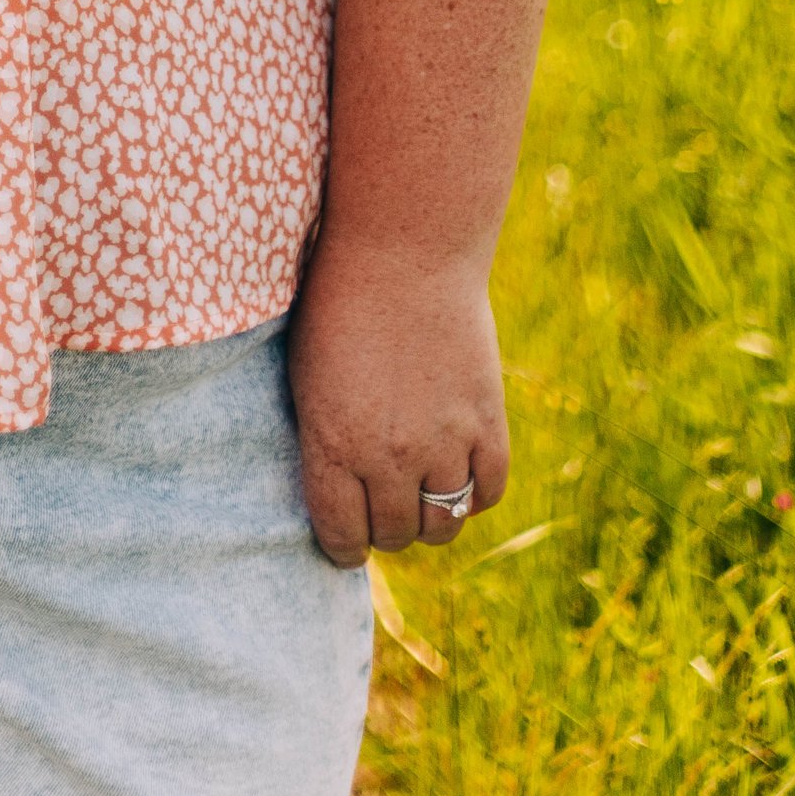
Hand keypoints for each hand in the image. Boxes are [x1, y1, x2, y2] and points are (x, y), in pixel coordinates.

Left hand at [288, 233, 508, 567]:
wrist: (405, 249)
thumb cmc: (338, 302)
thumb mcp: (307, 375)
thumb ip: (321, 441)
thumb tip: (333, 493)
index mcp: (333, 444)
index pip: (340, 537)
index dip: (341, 546)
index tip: (345, 541)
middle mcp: (389, 457)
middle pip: (393, 535)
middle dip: (382, 528)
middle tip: (380, 508)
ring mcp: (444, 444)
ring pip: (441, 526)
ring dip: (427, 517)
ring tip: (417, 493)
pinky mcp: (487, 424)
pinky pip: (486, 492)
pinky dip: (472, 492)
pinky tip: (455, 472)